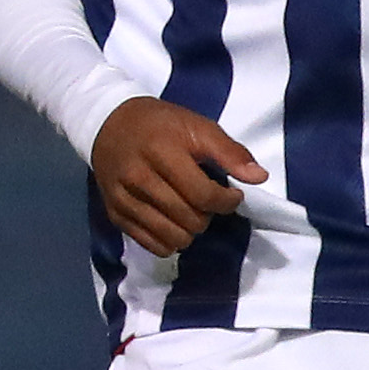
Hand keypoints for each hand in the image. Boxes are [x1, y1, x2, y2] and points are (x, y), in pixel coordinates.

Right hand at [88, 96, 265, 255]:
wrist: (109, 124)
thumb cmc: (160, 125)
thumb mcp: (197, 125)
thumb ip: (229, 152)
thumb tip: (259, 177)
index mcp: (161, 151)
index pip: (202, 194)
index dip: (226, 201)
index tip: (232, 195)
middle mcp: (138, 177)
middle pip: (189, 219)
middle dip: (208, 216)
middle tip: (207, 201)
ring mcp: (124, 199)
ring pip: (172, 237)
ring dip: (191, 231)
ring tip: (191, 213)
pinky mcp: (115, 214)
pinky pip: (151, 245)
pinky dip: (170, 241)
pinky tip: (174, 224)